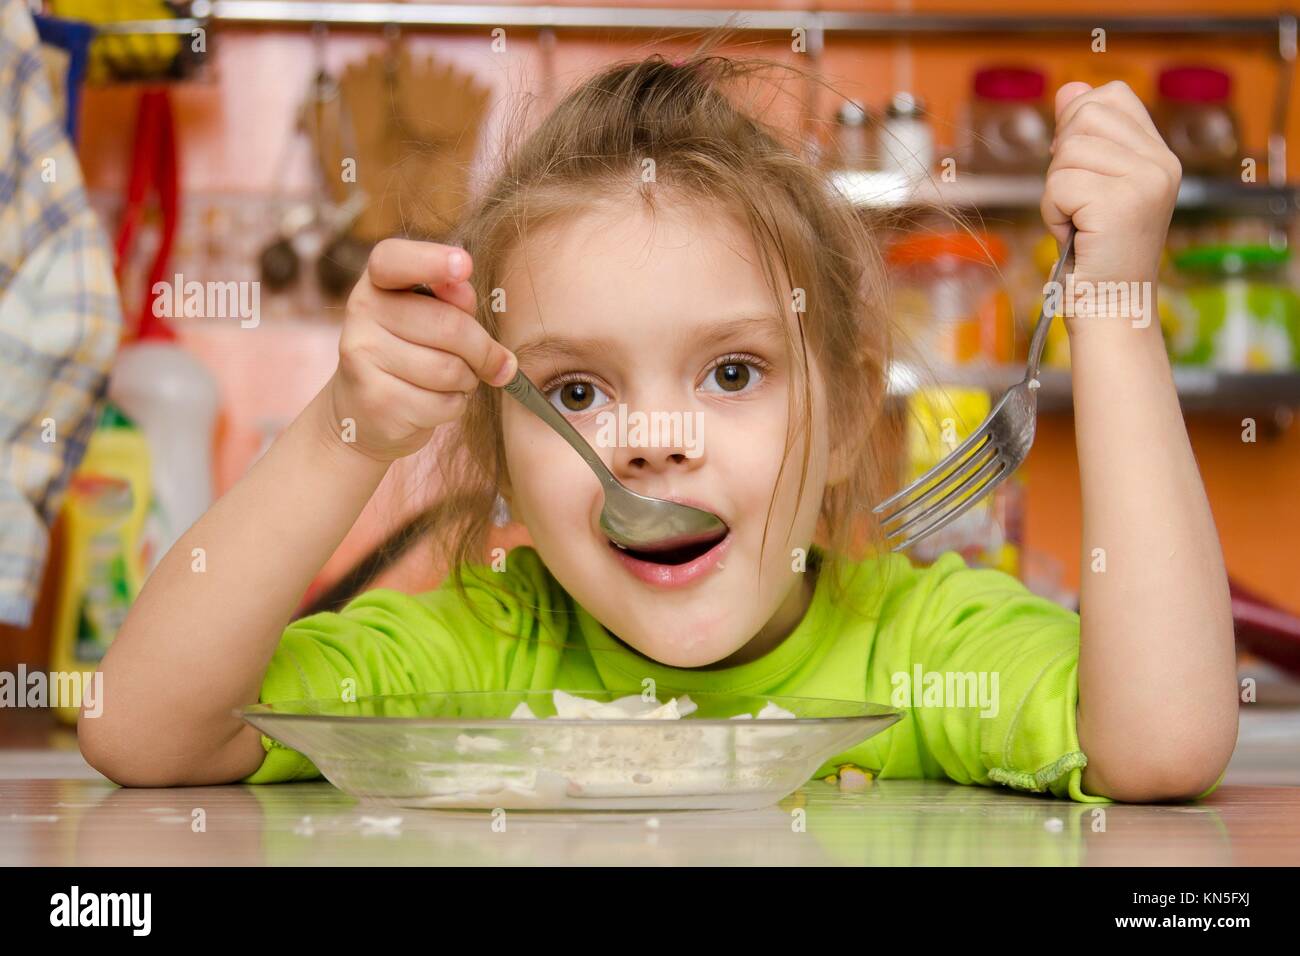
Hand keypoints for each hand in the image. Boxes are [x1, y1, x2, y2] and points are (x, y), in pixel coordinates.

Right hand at [326, 238, 516, 461]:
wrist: (362, 411)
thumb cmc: (409, 353)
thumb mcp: (429, 317)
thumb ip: (452, 302)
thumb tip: (465, 296)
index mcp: (376, 284)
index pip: (393, 259)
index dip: (432, 260)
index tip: (465, 265)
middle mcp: (361, 314)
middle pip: (449, 326)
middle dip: (484, 350)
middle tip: (494, 362)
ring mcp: (362, 359)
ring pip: (450, 370)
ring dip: (468, 380)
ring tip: (454, 381)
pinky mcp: (377, 402)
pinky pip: (443, 404)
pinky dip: (455, 406)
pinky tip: (434, 402)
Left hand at [1041, 81, 1181, 295]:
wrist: (1109, 309)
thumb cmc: (1094, 254)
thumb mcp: (1088, 186)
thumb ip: (1082, 137)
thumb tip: (1069, 89)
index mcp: (1159, 155)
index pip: (1110, 97)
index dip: (1076, 126)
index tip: (1076, 170)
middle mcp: (1161, 163)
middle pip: (1084, 116)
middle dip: (1062, 162)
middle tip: (1077, 205)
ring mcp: (1146, 181)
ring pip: (1067, 152)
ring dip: (1056, 192)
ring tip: (1078, 224)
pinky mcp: (1121, 202)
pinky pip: (1059, 184)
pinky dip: (1053, 213)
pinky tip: (1075, 236)